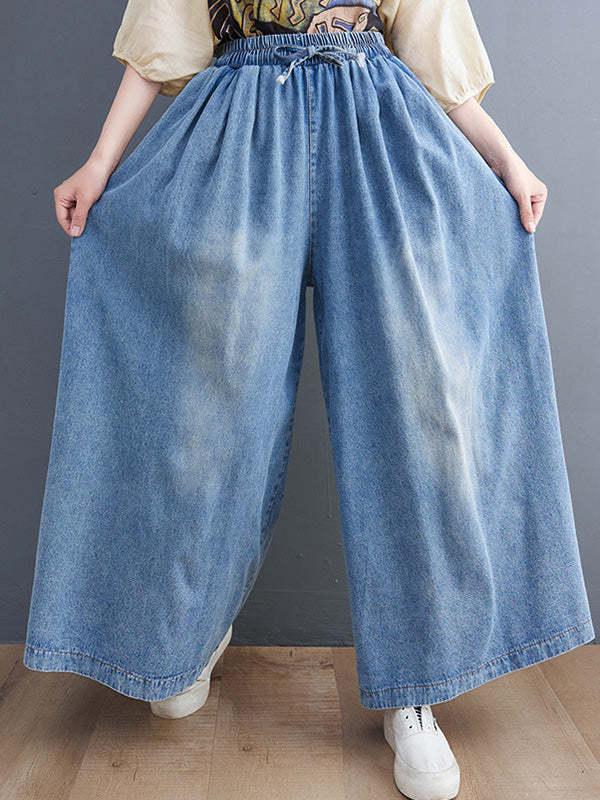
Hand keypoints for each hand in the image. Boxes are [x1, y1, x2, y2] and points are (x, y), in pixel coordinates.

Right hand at [53, 157, 113, 236]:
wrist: (104, 165)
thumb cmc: (93, 178)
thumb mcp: (86, 200)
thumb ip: (80, 217)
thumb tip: (75, 232)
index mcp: (60, 196)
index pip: (62, 219)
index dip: (70, 229)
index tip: (80, 237)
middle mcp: (64, 196)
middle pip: (69, 217)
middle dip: (78, 224)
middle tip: (89, 231)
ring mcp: (73, 196)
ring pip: (76, 214)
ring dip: (84, 219)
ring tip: (93, 222)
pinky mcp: (81, 196)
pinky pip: (82, 210)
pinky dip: (88, 214)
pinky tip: (95, 216)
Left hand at [447, 98, 547, 233]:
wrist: (498, 160)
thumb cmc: (513, 174)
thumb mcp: (521, 196)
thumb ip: (525, 213)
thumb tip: (530, 230)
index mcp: (540, 194)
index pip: (536, 216)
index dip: (528, 226)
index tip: (518, 237)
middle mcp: (531, 196)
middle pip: (525, 215)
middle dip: (518, 223)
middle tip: (509, 235)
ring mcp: (519, 196)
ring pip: (515, 213)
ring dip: (510, 218)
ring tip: (503, 227)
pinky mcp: (508, 196)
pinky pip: (507, 209)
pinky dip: (504, 213)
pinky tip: (498, 220)